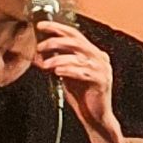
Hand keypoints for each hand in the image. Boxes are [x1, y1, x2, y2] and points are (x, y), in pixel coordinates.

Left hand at [34, 22, 119, 137]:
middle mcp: (99, 58)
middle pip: (76, 42)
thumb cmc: (81, 96)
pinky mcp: (102, 81)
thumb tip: (40, 49)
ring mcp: (103, 69)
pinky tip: (57, 72)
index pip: (75, 35)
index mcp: (92, 53)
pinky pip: (83, 72)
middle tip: (40, 46)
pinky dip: (68, 70)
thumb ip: (58, 60)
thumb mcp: (66, 73)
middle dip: (56, 41)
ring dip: (58, 58)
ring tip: (45, 64)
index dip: (57, 28)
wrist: (95, 117)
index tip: (41, 25)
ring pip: (78, 57)